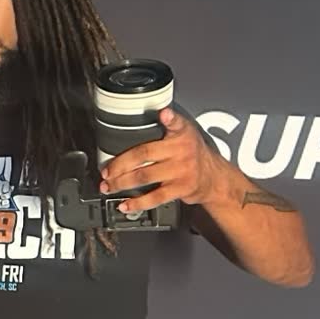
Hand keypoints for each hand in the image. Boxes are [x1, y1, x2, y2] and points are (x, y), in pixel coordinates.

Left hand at [99, 107, 223, 213]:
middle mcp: (182, 151)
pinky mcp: (180, 189)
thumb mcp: (186, 134)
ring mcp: (180, 171)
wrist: (213, 178)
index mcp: (182, 134)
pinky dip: (137, 203)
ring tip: (108, 187)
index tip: (164, 113)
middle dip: (119, 165)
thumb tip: (157, 114)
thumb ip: (170, 124)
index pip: (176, 123)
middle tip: (105, 171)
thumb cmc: (193, 154)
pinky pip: (155, 197)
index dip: (170, 118)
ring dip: (122, 184)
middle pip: (144, 155)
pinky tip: (125, 205)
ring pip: (145, 177)